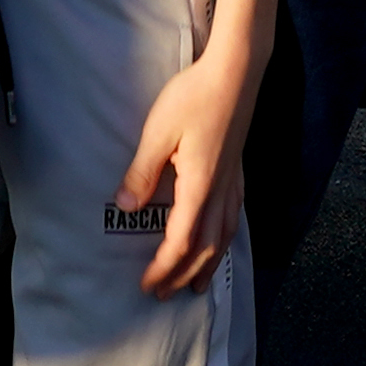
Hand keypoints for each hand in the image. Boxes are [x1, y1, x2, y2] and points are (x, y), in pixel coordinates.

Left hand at [116, 45, 257, 293]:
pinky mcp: (238, 170)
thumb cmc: (195, 97)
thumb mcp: (158, 133)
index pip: (181, 242)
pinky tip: (221, 238)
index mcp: (200, 187)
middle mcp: (221, 192)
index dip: (163, 267)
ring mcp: (233, 181)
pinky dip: (225, 239)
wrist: (236, 72)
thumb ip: (142, 173)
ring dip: (210, 264)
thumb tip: (127, 207)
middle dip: (184, 274)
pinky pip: (234, 218)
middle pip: (206, 248)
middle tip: (166, 294)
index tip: (147, 285)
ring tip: (198, 283)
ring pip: (225, 236)